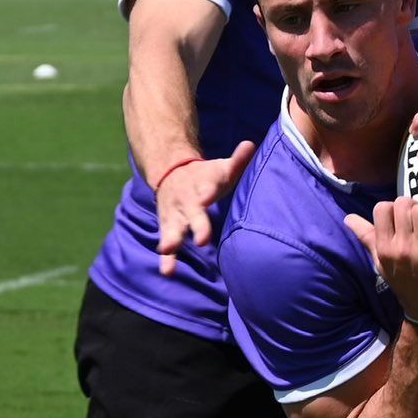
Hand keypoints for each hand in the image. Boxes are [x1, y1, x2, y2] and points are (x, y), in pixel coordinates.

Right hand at [155, 141, 254, 275]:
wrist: (171, 174)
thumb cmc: (206, 176)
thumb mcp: (220, 168)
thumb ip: (237, 161)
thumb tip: (250, 144)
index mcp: (201, 188)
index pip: (206, 191)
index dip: (207, 194)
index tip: (207, 198)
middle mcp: (186, 204)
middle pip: (192, 215)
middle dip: (197, 226)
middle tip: (202, 240)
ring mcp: (175, 217)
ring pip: (173, 231)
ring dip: (171, 242)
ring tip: (167, 252)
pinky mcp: (169, 229)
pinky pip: (168, 245)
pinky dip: (167, 260)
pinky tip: (167, 273)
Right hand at [344, 198, 417, 326]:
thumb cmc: (406, 285)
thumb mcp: (382, 264)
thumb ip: (367, 238)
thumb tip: (348, 218)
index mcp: (385, 249)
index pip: (382, 207)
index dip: (393, 207)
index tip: (402, 218)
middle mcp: (402, 249)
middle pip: (404, 203)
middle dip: (413, 206)